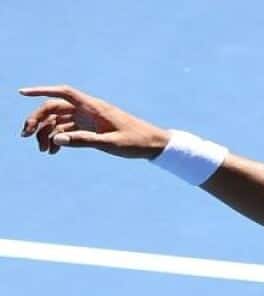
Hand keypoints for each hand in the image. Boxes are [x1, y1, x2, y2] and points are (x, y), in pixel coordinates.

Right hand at [18, 85, 168, 158]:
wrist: (155, 145)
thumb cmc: (136, 142)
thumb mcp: (110, 144)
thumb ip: (84, 141)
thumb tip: (56, 139)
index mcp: (94, 107)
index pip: (63, 93)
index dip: (41, 91)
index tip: (22, 93)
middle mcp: (89, 110)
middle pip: (55, 108)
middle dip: (38, 120)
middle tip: (25, 136)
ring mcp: (89, 119)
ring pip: (60, 121)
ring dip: (47, 133)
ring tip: (43, 151)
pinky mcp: (92, 129)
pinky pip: (69, 130)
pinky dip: (59, 139)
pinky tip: (54, 152)